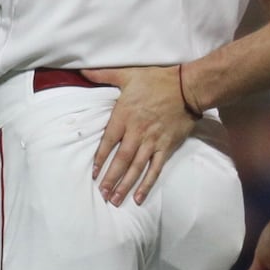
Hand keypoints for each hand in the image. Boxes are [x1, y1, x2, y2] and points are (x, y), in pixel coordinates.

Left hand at [85, 65, 197, 205]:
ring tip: (115, 200)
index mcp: (124, 116)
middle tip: (102, 194)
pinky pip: (155, 169)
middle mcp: (137, 132)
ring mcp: (152, 141)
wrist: (187, 87)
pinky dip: (147, 184)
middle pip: (121, 159)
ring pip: (135, 168)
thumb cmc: (157, 80)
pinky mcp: (166, 147)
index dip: (100, 158)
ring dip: (125, 185)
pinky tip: (139, 197)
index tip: (93, 172)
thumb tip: (82, 70)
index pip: (108, 142)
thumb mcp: (127, 74)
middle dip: (110, 178)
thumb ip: (103, 75)